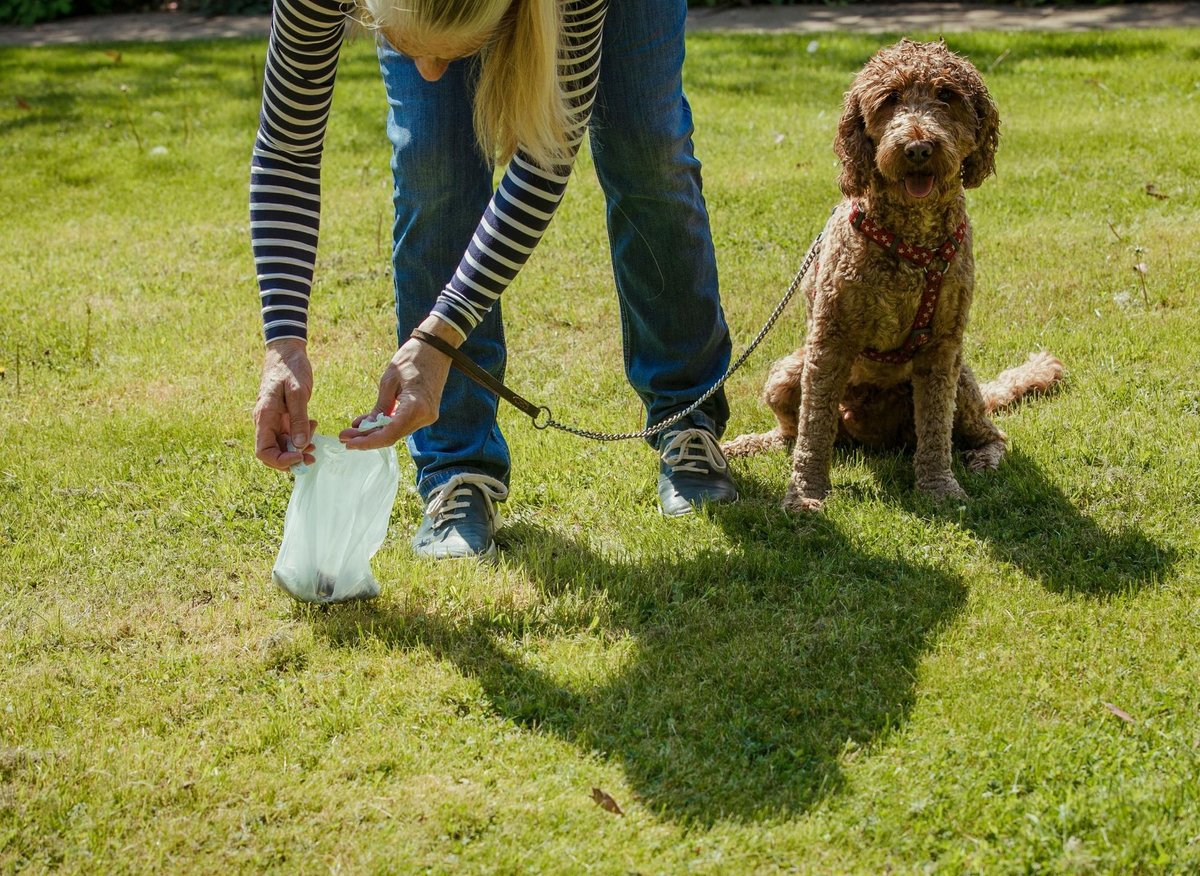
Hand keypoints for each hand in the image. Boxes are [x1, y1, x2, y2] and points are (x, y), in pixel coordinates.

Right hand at [254, 338, 316, 470]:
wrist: (287, 351)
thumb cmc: (290, 368)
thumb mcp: (297, 392)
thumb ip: (298, 419)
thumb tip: (300, 444)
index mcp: (264, 416)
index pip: (263, 451)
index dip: (280, 460)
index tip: (300, 456)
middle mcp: (265, 422)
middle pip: (272, 453)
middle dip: (291, 459)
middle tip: (312, 456)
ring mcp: (273, 420)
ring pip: (282, 446)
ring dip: (299, 449)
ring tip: (315, 440)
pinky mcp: (282, 417)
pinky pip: (289, 435)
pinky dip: (301, 437)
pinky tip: (313, 426)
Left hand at [339, 316, 457, 449]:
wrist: (436, 348)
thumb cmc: (412, 359)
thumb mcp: (389, 381)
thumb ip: (379, 408)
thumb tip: (362, 427)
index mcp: (415, 407)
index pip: (389, 435)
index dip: (367, 442)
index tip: (348, 443)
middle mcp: (424, 417)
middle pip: (392, 436)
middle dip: (367, 438)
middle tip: (344, 437)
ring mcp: (427, 417)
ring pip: (397, 432)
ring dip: (375, 433)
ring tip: (353, 430)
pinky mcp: (426, 413)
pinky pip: (403, 424)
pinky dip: (386, 425)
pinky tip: (369, 423)